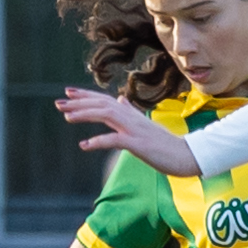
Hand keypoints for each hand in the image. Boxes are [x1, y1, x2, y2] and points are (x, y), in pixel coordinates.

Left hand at [56, 88, 201, 177]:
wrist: (189, 156)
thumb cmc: (167, 144)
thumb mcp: (146, 126)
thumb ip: (131, 113)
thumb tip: (120, 100)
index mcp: (132, 115)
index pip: (105, 100)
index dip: (86, 95)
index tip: (68, 92)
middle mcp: (132, 118)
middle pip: (102, 104)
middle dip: (79, 102)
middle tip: (59, 102)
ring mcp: (135, 130)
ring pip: (106, 115)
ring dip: (85, 114)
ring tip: (66, 116)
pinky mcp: (139, 144)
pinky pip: (115, 140)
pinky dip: (98, 141)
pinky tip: (84, 145)